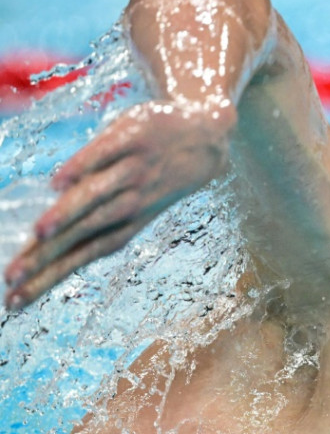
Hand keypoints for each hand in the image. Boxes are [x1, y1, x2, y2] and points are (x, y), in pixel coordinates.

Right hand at [3, 100, 234, 309]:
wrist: (207, 134)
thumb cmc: (154, 172)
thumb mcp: (131, 200)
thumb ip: (91, 217)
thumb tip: (40, 240)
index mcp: (127, 223)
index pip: (84, 254)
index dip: (51, 276)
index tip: (15, 299)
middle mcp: (132, 202)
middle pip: (85, 232)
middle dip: (48, 256)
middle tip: (12, 278)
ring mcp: (134, 170)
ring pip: (97, 196)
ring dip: (68, 214)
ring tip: (39, 233)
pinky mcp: (135, 137)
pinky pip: (107, 153)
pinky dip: (84, 166)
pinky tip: (59, 182)